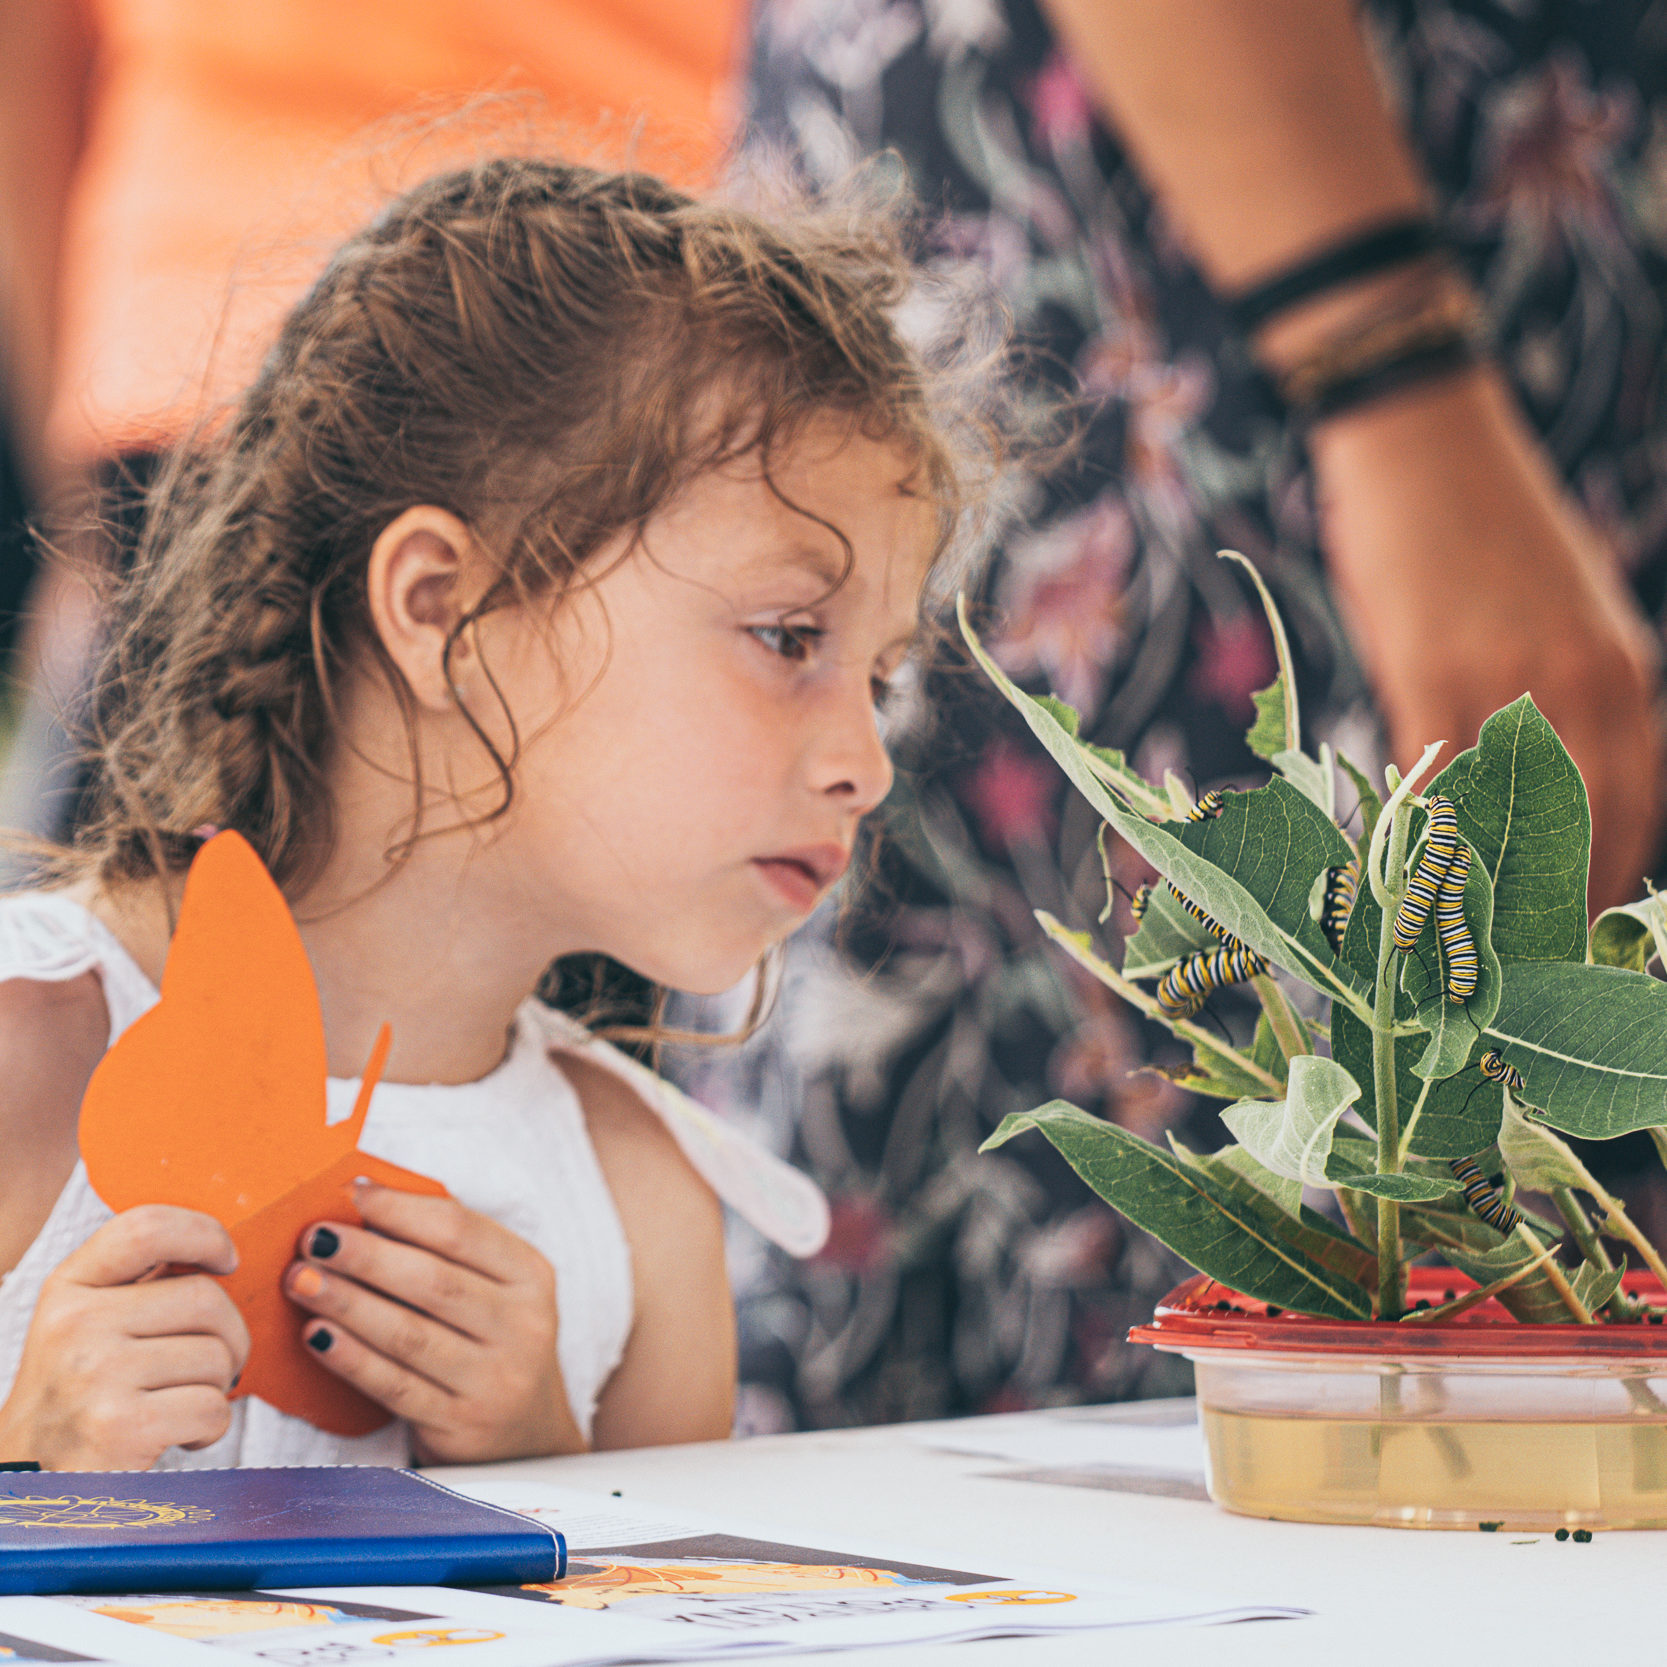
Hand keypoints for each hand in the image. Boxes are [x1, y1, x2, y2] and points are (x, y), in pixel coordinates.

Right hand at [0, 1205, 249, 1469]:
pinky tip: (179, 1436)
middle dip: (229, 1335)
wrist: (28, 1491)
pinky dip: (211, 1427)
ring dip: (217, 1386)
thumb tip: (216, 1251)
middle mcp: (73, 1325)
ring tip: (179, 1404)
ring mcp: (93, 1375)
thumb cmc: (78, 1402)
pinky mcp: (119, 1427)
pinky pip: (213, 1407)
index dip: (204, 1234)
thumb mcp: (85, 1326)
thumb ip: (139, 1285)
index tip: (228, 1260)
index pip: (146, 1228)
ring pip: (217, 1355)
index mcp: (66, 1289)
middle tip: (212, 1365)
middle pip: (206, 1298)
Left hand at [284, 1182, 581, 1463]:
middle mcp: (522, 1326)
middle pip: (433, 1282)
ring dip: (348, 1303)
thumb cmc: (491, 1339)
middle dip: (366, 1256)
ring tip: (302, 1280)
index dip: (402, 1209)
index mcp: (531, 1276)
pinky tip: (316, 1336)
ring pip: (409, 1335)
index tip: (352, 1194)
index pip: (462, 1231)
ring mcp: (495, 1379)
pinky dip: (352, 1359)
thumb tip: (364, 1198)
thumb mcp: (495, 1287)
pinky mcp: (460, 1425)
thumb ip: (445, 1247)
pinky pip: (395, 1386)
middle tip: (314, 1238)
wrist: (526, 1432)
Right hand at [1311, 367, 1663, 913]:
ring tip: (1443, 952)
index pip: (1632, 813)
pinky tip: (1385, 874)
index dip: (1600, 892)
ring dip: (1471, 895)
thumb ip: (1565, 699)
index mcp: (1625, 672)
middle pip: (1582, 837)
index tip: (1566, 949)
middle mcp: (1584, 684)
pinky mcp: (1430, 672)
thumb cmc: (1485, 523)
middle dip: (1548, 919)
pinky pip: (1426, 784)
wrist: (1422, 434)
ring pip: (1500, 822)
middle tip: (1507, 979)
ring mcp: (1508, 680)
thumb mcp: (1561, 612)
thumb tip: (1535, 791)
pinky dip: (1407, 837)